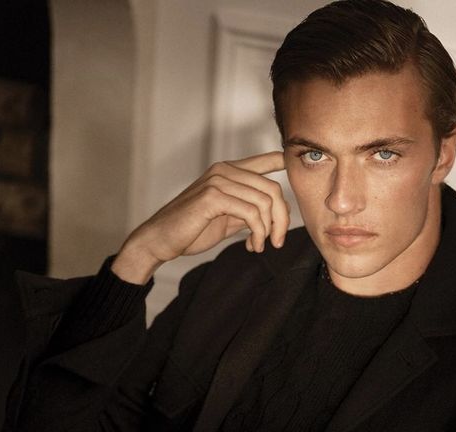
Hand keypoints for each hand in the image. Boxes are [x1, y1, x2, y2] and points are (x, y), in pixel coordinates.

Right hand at [112, 151, 288, 282]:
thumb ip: (248, 211)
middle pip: (272, 188)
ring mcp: (218, 181)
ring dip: (269, 230)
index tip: (295, 167)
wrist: (160, 240)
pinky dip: (258, 233)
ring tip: (260, 246)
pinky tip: (252, 246)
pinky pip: (251, 213)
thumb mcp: (226, 218)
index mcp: (227, 172)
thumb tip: (274, 213)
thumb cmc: (190, 230)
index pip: (263, 160)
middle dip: (282, 219)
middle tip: (277, 241)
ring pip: (265, 201)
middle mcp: (224, 170)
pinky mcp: (212, 197)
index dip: (282, 162)